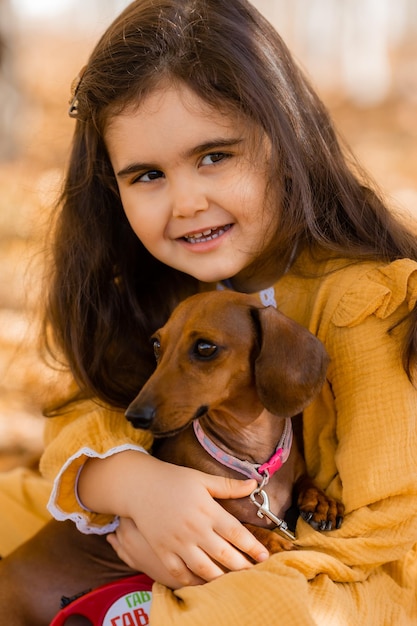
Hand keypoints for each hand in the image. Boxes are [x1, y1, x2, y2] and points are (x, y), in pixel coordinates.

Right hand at [79, 452, 268, 587]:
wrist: (139, 486)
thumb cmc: (173, 480)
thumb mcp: (202, 479)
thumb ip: (228, 486)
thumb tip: (254, 485)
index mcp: (207, 510)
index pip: (236, 533)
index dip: (253, 546)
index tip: (265, 556)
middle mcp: (194, 529)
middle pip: (224, 554)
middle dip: (242, 566)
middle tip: (255, 573)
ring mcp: (177, 542)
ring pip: (204, 568)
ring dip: (221, 578)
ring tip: (234, 582)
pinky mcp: (162, 551)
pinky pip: (180, 573)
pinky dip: (193, 581)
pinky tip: (204, 582)